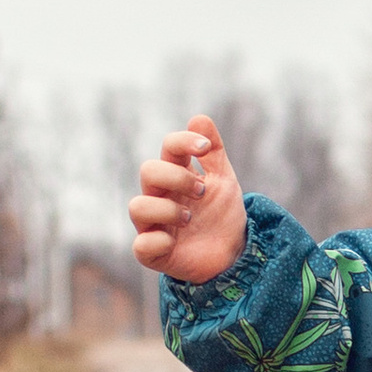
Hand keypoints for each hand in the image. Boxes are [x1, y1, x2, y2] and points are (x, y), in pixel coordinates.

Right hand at [129, 118, 249, 280]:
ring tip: (190, 218)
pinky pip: (141, 245)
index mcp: (176, 176)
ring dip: (168, 209)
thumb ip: (214, 151)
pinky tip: (176, 242)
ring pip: (138, 206)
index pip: (168, 148)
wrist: (233, 253)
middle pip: (148, 171)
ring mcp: (153, 224)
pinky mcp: (153, 252)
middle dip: (177, 177)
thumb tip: (199, 118)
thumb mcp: (223, 180)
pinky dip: (159, 241)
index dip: (183, 142)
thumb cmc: (221, 214)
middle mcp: (160, 197)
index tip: (205, 148)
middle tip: (201, 192)